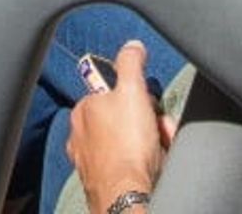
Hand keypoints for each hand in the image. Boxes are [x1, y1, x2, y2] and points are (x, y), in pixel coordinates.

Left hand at [68, 41, 165, 213]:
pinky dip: (139, 166)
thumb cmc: (126, 145)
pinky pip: (126, 167)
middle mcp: (81, 136)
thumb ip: (131, 63)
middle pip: (123, 119)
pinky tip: (150, 169)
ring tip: (158, 152)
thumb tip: (133, 46)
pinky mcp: (101, 184)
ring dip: (147, 144)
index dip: (138, 97)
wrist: (126, 195)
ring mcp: (90, 162)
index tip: (151, 106)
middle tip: (159, 131)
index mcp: (84, 109)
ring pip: (126, 144)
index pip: (113, 93)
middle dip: (147, 123)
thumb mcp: (132, 90)